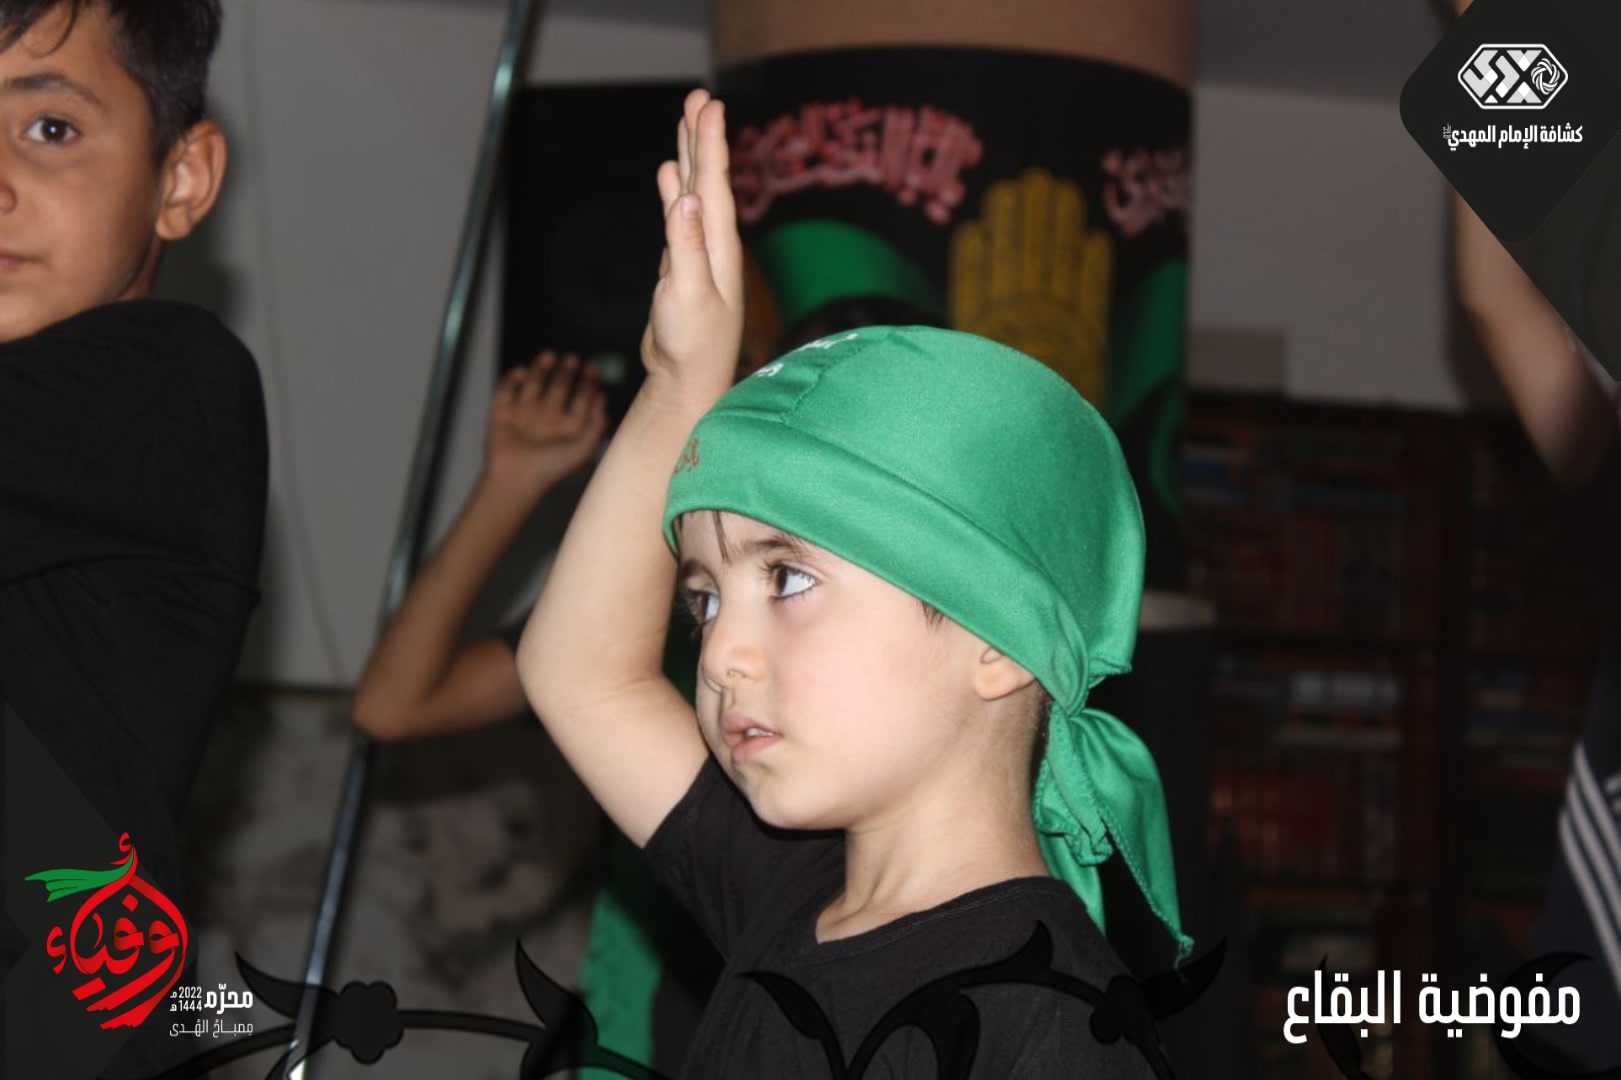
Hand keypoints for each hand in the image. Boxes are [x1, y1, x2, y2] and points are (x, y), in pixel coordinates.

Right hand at [483, 351, 607, 494]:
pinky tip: (522, 373)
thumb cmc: (551, 467)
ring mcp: (524, 413)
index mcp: (567, 426)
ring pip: (534, 382)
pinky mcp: (502, 412)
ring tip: (550, 355)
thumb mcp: (583, 449)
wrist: (515, 478)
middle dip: (566, 372)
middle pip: (559, 386)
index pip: (581, 398)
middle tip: (572, 359)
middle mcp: (547, 417)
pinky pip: (506, 389)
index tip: (592, 368)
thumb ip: (597, 425)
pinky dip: (512, 378)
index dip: (587, 383)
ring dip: (541, 368)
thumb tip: (603, 399)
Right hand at [640, 88, 744, 406]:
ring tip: (686, 124)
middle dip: (702, 138)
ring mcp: (697, 253)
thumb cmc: (691, 346)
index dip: (710, 143)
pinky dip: (673, 192)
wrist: (686, 381)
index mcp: (719, 247)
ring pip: (692, 193)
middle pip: (707, 180)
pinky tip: (668, 176)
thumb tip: (684, 198)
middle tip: (699, 97)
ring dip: (688, 159)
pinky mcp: (681, 266)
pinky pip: (678, 215)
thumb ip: (686, 247)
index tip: (709, 105)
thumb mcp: (687, 294)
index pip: (715, 184)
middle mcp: (713, 244)